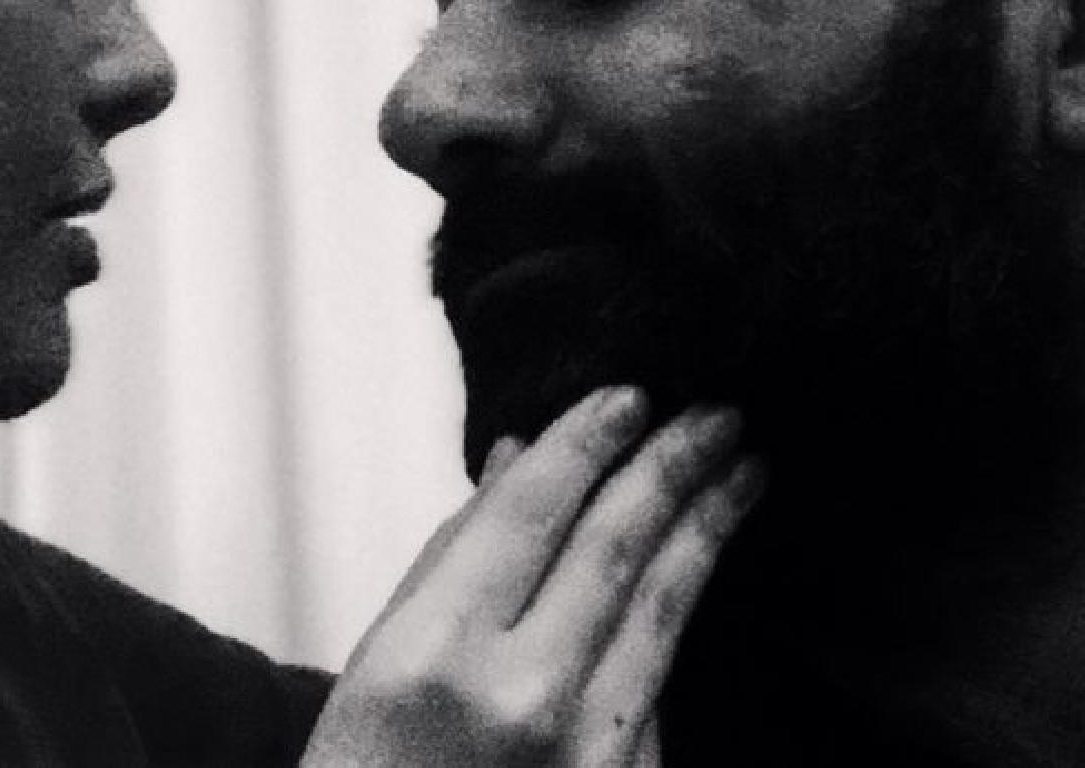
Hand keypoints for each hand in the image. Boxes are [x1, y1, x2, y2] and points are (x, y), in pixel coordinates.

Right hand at [301, 387, 763, 766]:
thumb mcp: (381, 652)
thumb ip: (455, 550)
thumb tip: (520, 457)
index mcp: (436, 650)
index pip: (533, 509)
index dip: (588, 440)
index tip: (630, 392)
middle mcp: (519, 698)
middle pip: (615, 545)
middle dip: (673, 464)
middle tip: (715, 410)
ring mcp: (586, 755)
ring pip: (664, 605)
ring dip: (709, 525)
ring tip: (742, 469)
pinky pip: (659, 677)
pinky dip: (679, 606)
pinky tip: (699, 560)